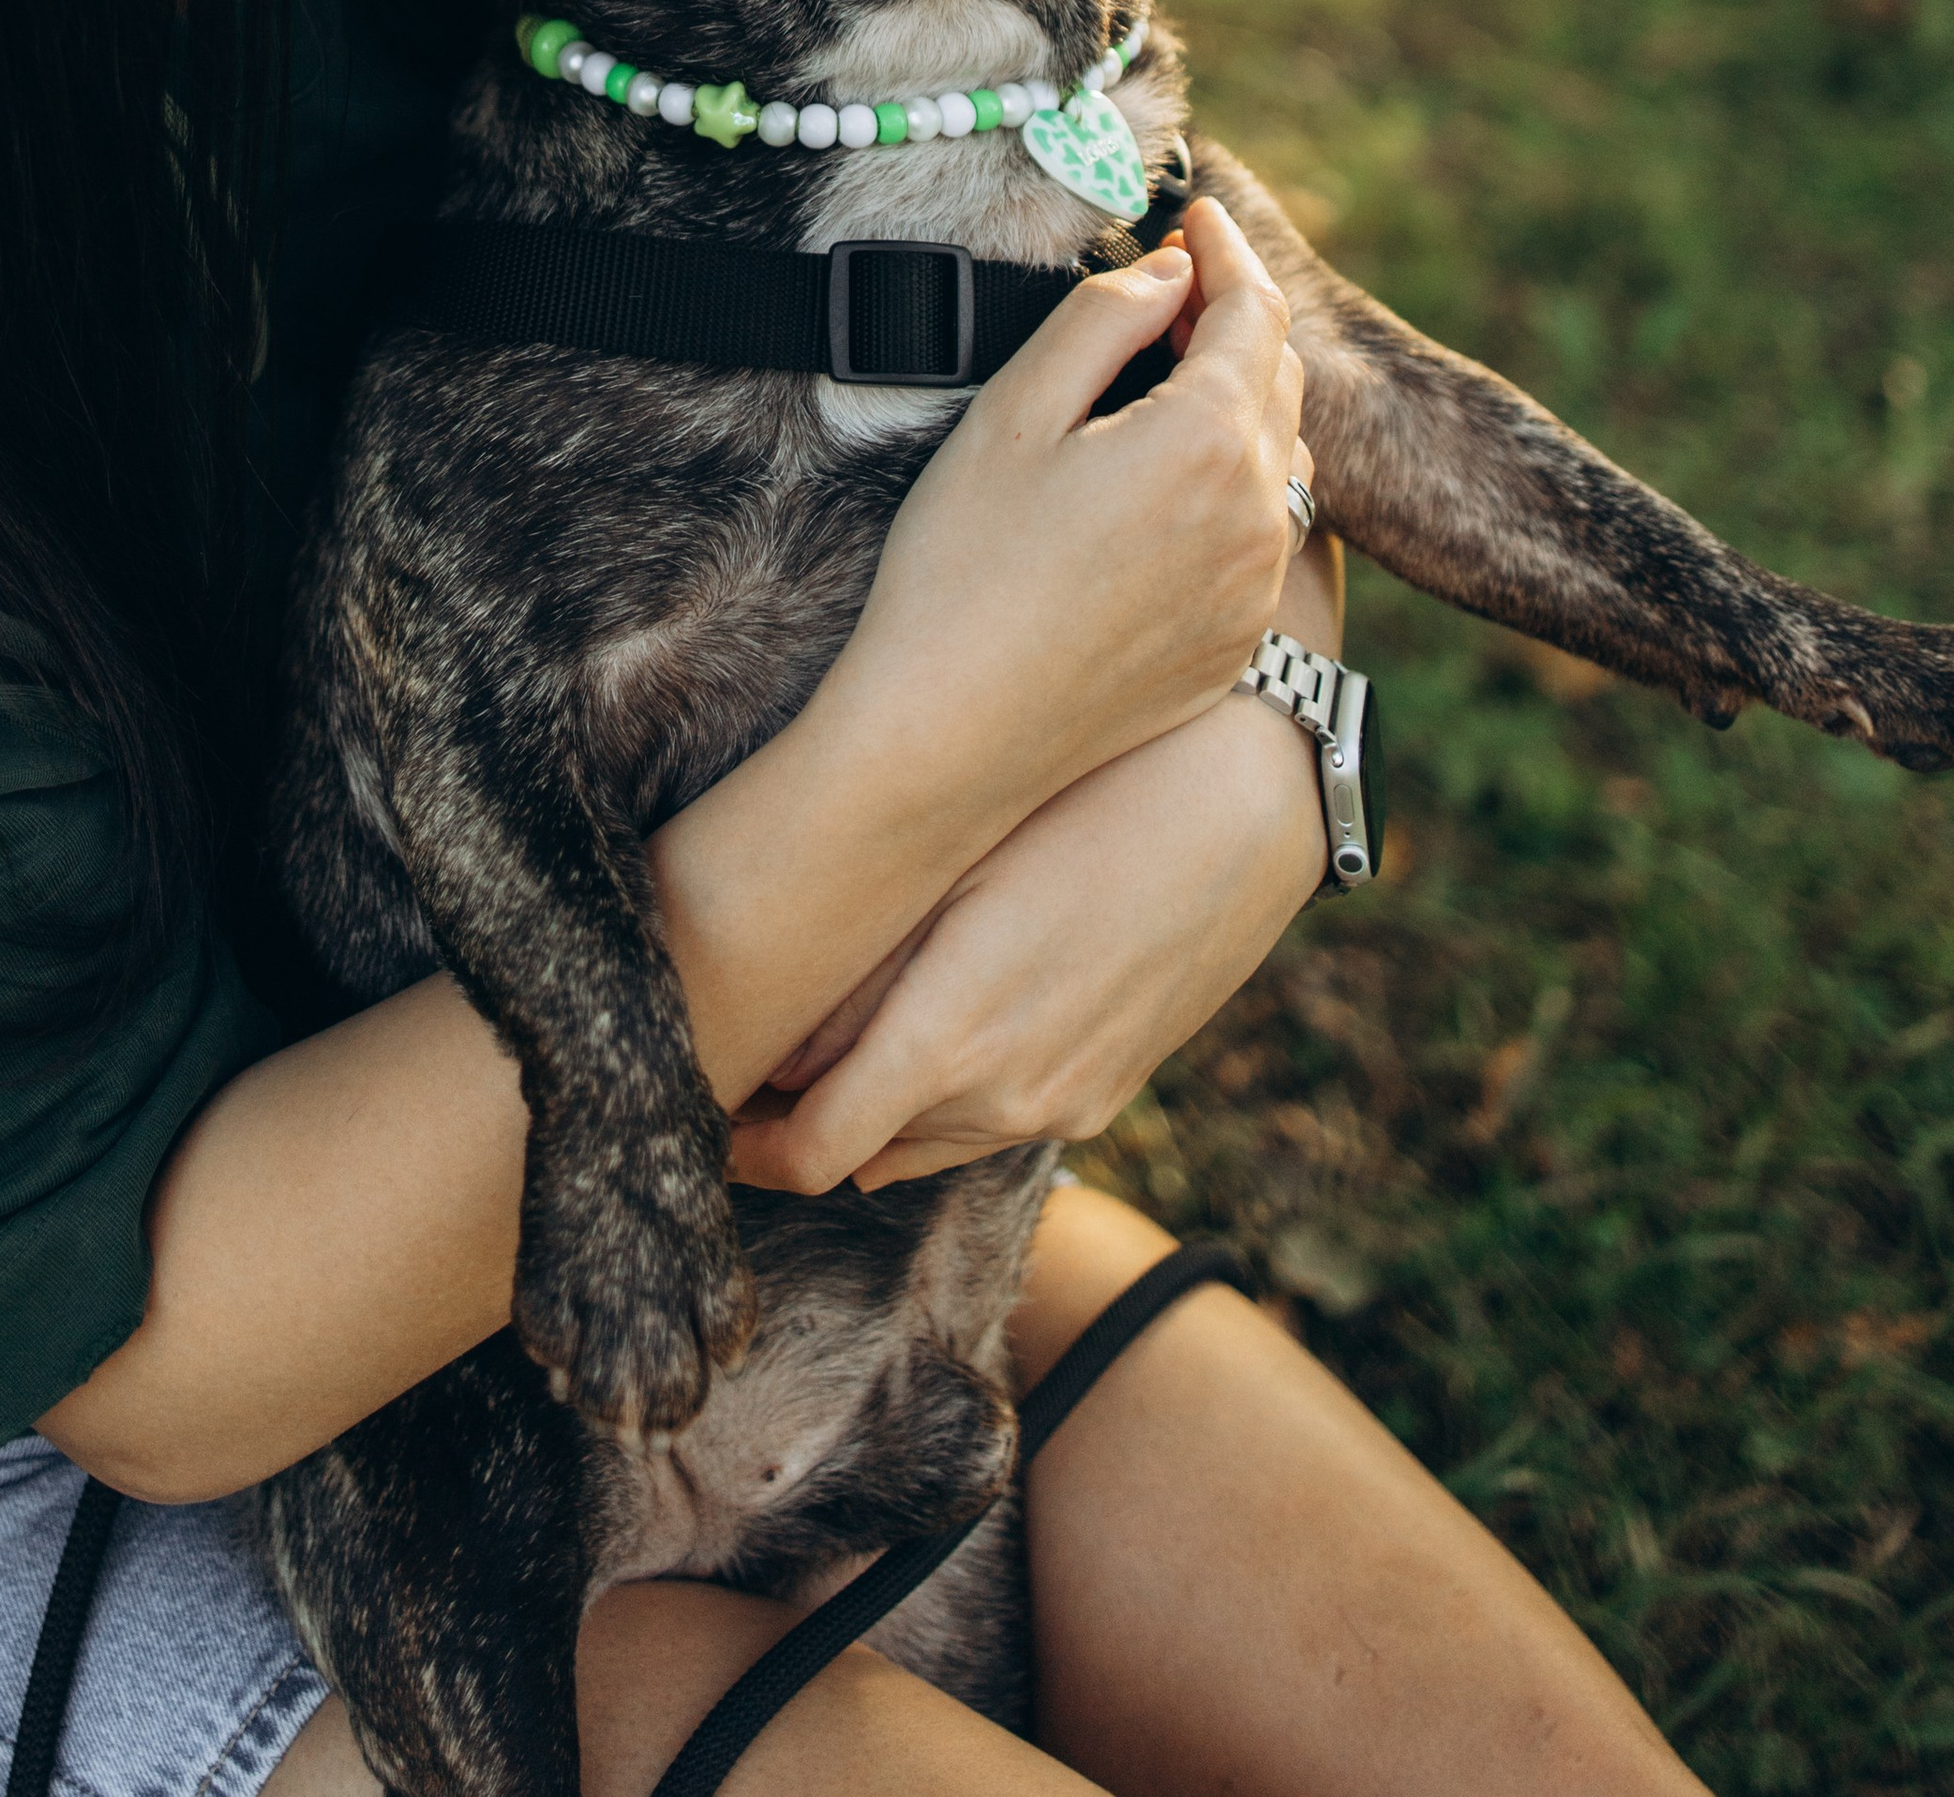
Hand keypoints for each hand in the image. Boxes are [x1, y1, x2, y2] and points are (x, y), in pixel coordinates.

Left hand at [731, 537, 1337, 1193]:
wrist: (1253, 801)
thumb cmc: (1092, 795)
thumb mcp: (954, 860)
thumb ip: (858, 960)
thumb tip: (769, 1034)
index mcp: (954, 1037)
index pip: (811, 1153)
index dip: (742, 1144)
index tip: (700, 1101)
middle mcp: (1008, 1096)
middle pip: (858, 1159)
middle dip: (793, 1126)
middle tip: (744, 1064)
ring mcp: (1067, 1102)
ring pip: (925, 1150)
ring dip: (868, 1118)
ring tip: (822, 1048)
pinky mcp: (1108, 1091)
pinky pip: (992, 1127)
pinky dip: (941, 1104)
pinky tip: (928, 1027)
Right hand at [804, 198, 1304, 879]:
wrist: (953, 734)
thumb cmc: (961, 567)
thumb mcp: (1014, 414)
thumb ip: (1102, 323)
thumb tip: (1171, 276)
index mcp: (1205, 440)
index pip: (1253, 312)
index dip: (1226, 251)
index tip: (1195, 216)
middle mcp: (1256, 515)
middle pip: (1281, 380)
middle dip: (1236, 319)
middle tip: (1175, 288)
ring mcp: (1256, 589)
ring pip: (1281, 460)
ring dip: (1243, 401)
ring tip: (1174, 373)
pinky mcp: (1239, 645)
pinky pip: (1264, 537)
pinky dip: (1235, 483)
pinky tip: (1171, 480)